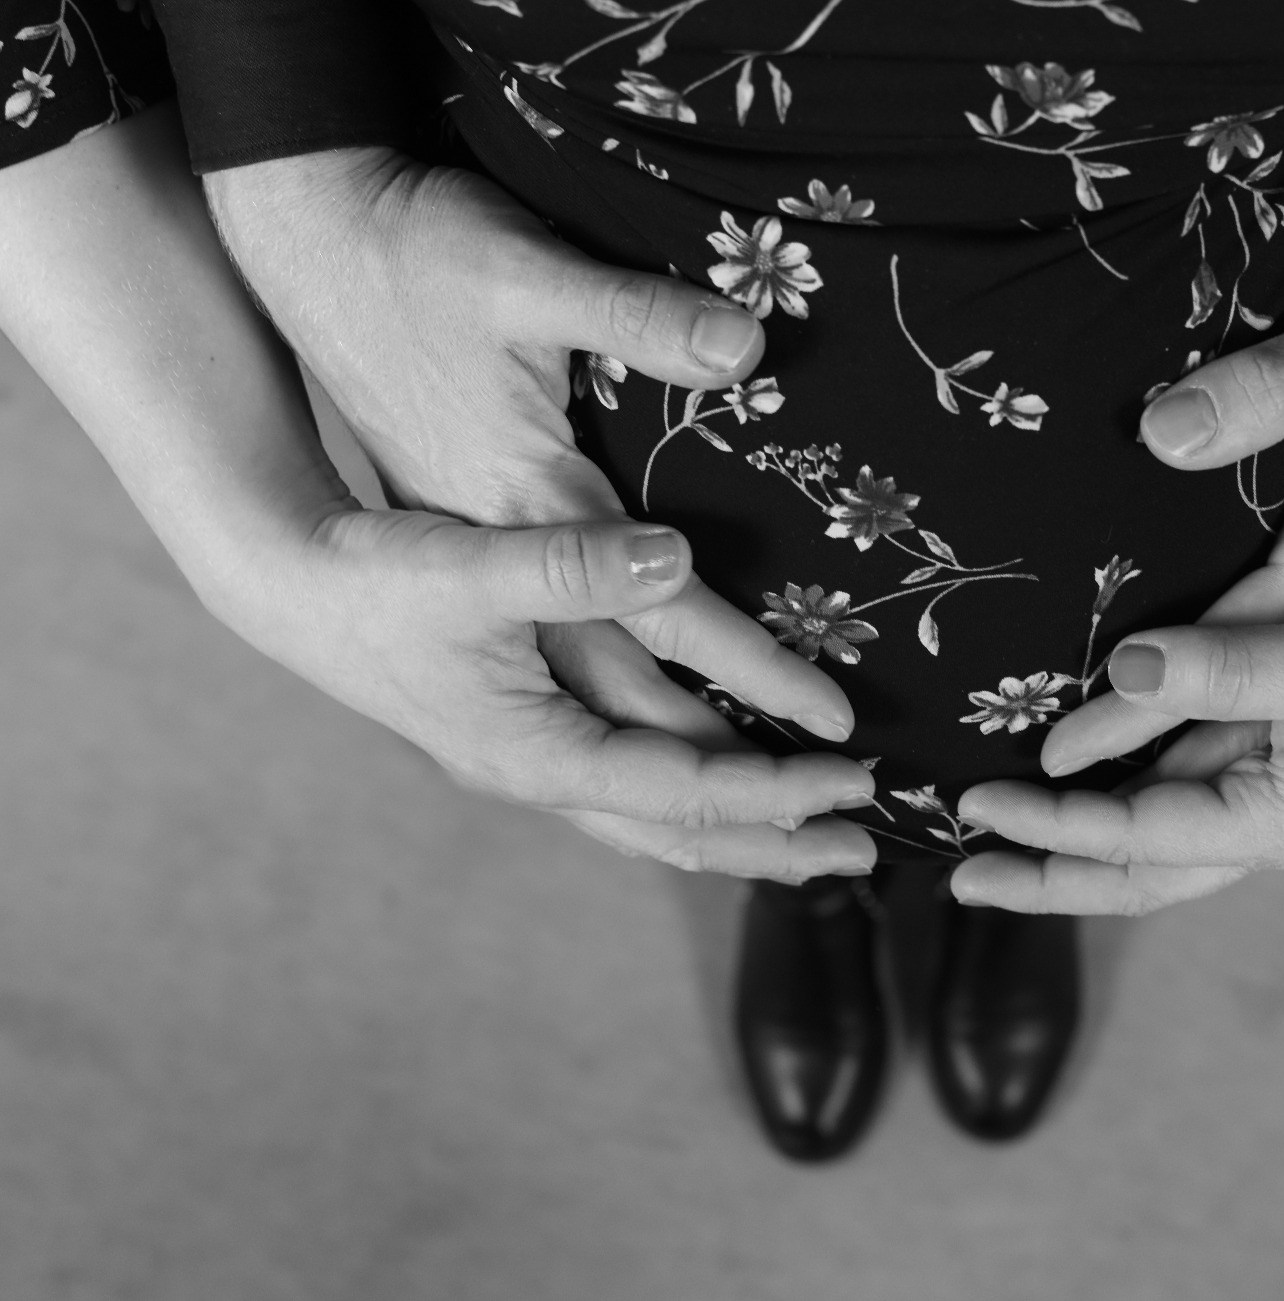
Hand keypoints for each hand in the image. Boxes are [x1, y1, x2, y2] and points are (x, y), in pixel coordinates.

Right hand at [207, 504, 877, 880]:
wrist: (288, 583)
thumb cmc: (370, 575)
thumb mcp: (467, 563)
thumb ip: (570, 564)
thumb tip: (677, 560)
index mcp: (536, 751)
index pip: (685, 791)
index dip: (776, 790)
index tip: (858, 780)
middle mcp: (540, 774)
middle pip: (678, 834)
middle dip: (774, 845)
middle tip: (865, 852)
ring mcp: (531, 762)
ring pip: (654, 819)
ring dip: (739, 829)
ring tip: (817, 836)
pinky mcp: (527, 732)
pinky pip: (632, 786)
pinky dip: (694, 793)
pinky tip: (730, 779)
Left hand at [952, 550, 1283, 913]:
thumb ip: (1223, 668)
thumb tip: (1119, 674)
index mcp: (1273, 820)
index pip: (1133, 845)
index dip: (1048, 831)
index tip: (973, 809)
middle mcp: (1260, 819)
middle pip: (1131, 872)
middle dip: (1043, 876)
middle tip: (956, 870)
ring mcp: (1263, 787)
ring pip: (1146, 830)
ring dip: (1070, 832)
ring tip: (991, 823)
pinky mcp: (1266, 745)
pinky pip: (1169, 778)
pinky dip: (1113, 777)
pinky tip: (1070, 756)